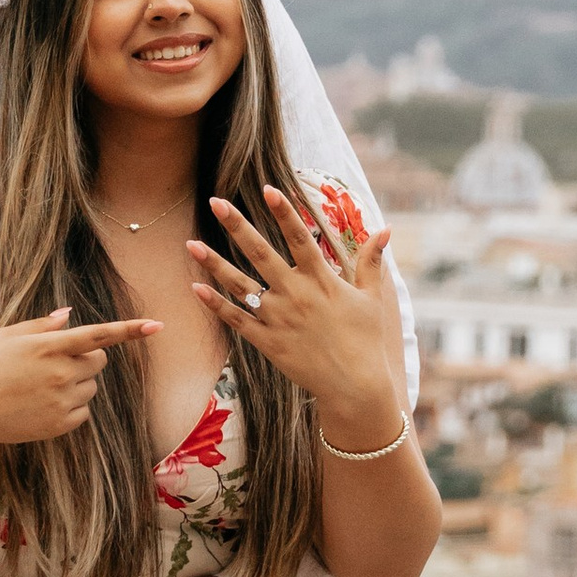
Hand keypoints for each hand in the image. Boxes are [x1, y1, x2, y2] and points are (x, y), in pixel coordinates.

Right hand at [0, 307, 158, 454]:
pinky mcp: (61, 424)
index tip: (158, 325)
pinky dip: (71, 407)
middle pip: (99, 361)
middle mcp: (60, 372)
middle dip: (86, 359)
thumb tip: (69, 316)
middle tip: (54, 363)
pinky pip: (83, 412)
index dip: (130, 330)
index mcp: (48, 346)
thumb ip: (42, 325)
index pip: (99, 335)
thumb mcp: (8, 336)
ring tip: (40, 387)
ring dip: (76, 384)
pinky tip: (41, 405)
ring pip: (91, 387)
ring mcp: (62, 400)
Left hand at [187, 189, 402, 445]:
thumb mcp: (372, 298)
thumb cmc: (366, 341)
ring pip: (240, 286)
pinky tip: (195, 288)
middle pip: (261, 253)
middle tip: (215, 201)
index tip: (267, 188)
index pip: (300, 237)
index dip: (284, 212)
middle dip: (237, 226)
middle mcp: (296, 295)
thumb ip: (371, 262)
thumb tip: (386, 229)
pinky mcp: (267, 343)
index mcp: (321, 281)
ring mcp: (278, 319)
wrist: (356, 387)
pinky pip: (236, 320)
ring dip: (214, 264)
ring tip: (190, 244)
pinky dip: (215, 305)